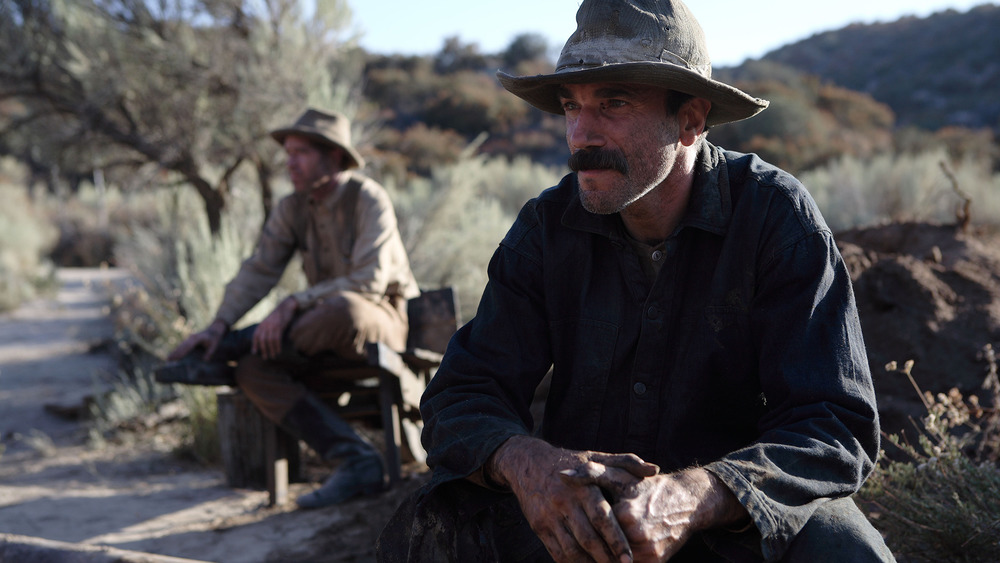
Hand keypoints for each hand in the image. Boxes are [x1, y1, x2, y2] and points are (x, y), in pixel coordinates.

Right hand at [167, 319, 227, 360]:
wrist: (215, 329)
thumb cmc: (215, 337)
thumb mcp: (214, 345)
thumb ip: (210, 352)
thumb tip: (204, 361)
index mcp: (196, 338)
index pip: (187, 346)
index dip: (181, 352)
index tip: (176, 358)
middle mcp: (191, 338)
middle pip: (182, 346)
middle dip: (175, 353)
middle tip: (168, 360)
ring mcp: (190, 338)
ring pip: (181, 345)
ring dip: (175, 352)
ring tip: (168, 359)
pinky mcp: (190, 340)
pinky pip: (183, 345)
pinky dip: (178, 350)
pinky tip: (174, 355)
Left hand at [252, 297, 297, 359]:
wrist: (285, 306)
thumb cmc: (277, 316)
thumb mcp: (268, 321)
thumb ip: (265, 329)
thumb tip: (262, 340)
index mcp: (262, 324)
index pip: (256, 336)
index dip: (254, 344)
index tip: (254, 353)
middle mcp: (265, 325)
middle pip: (262, 340)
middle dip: (263, 350)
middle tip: (265, 358)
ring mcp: (272, 325)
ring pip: (270, 340)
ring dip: (271, 350)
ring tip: (273, 356)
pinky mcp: (279, 326)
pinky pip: (277, 338)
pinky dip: (277, 346)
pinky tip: (278, 351)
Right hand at [488, 436, 658, 562]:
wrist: (528, 463)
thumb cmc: (571, 461)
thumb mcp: (597, 456)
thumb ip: (627, 462)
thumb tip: (654, 469)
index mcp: (582, 486)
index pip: (601, 517)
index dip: (616, 539)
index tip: (629, 557)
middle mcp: (564, 501)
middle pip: (587, 537)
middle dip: (606, 558)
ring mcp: (549, 516)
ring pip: (571, 549)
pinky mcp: (538, 527)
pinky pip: (556, 552)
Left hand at [564, 467, 748, 561]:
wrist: (685, 502)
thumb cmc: (648, 487)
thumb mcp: (620, 476)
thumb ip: (590, 473)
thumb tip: (562, 474)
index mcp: (625, 514)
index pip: (593, 530)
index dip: (578, 532)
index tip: (566, 532)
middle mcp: (638, 535)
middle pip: (602, 550)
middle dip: (588, 550)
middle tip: (573, 547)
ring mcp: (649, 552)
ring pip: (614, 561)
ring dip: (600, 559)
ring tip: (585, 554)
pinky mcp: (656, 562)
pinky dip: (617, 562)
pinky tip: (604, 557)